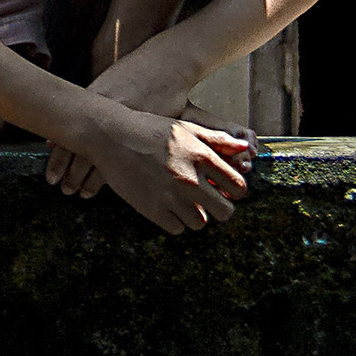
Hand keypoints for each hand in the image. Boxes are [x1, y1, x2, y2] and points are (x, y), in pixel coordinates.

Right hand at [45, 95, 253, 233]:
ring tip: (184, 203)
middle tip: (209, 203)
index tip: (226, 190)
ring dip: (195, 215)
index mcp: (202, 156)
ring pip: (200, 223)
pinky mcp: (151, 208)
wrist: (110, 136)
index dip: (235, 191)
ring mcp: (170, 196)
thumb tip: (245, 147)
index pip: (238, 186)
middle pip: (224, 212)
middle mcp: (190, 178)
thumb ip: (217, 139)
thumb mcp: (186, 127)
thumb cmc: (148, 129)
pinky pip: (176, 228)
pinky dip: (174, 221)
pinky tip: (167, 206)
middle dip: (220, 209)